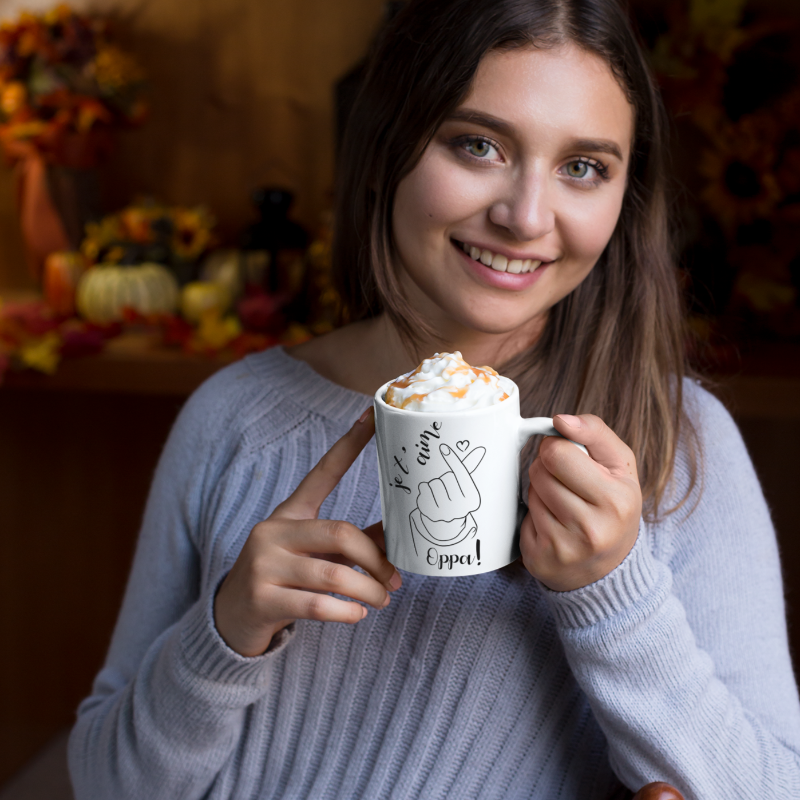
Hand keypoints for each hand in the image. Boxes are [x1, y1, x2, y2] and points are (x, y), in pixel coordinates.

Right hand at [213, 409, 400, 656]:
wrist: (230, 619)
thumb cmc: (283, 580)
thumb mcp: (313, 555)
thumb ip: (351, 544)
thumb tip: (399, 534)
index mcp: (290, 514)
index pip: (323, 472)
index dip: (350, 444)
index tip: (372, 416)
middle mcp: (272, 531)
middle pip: (340, 533)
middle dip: (375, 560)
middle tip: (395, 579)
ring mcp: (263, 564)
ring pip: (333, 575)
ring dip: (368, 591)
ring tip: (383, 601)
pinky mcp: (261, 598)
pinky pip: (317, 605)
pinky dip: (347, 613)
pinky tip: (357, 615)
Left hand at [416, 444, 484, 521]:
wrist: (445, 523)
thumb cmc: (455, 496)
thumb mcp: (464, 484)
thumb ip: (469, 467)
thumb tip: (481, 449)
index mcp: (473, 500)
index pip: (461, 473)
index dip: (452, 459)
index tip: (443, 447)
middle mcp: (461, 509)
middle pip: (446, 477)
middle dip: (444, 479)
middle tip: (446, 489)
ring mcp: (445, 514)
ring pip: (434, 482)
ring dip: (433, 484)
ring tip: (437, 494)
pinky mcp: (429, 513)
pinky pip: (423, 488)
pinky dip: (423, 489)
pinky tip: (429, 497)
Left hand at [520, 414, 640, 591]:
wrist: (610, 569)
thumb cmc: (614, 507)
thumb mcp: (620, 466)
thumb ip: (594, 432)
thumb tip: (560, 419)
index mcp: (615, 500)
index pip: (557, 453)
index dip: (557, 447)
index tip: (569, 456)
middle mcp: (590, 529)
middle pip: (539, 471)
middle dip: (548, 468)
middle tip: (566, 481)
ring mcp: (563, 548)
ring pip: (530, 492)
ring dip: (541, 491)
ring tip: (563, 504)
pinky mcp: (538, 559)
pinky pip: (522, 517)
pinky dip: (534, 515)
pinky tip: (554, 525)